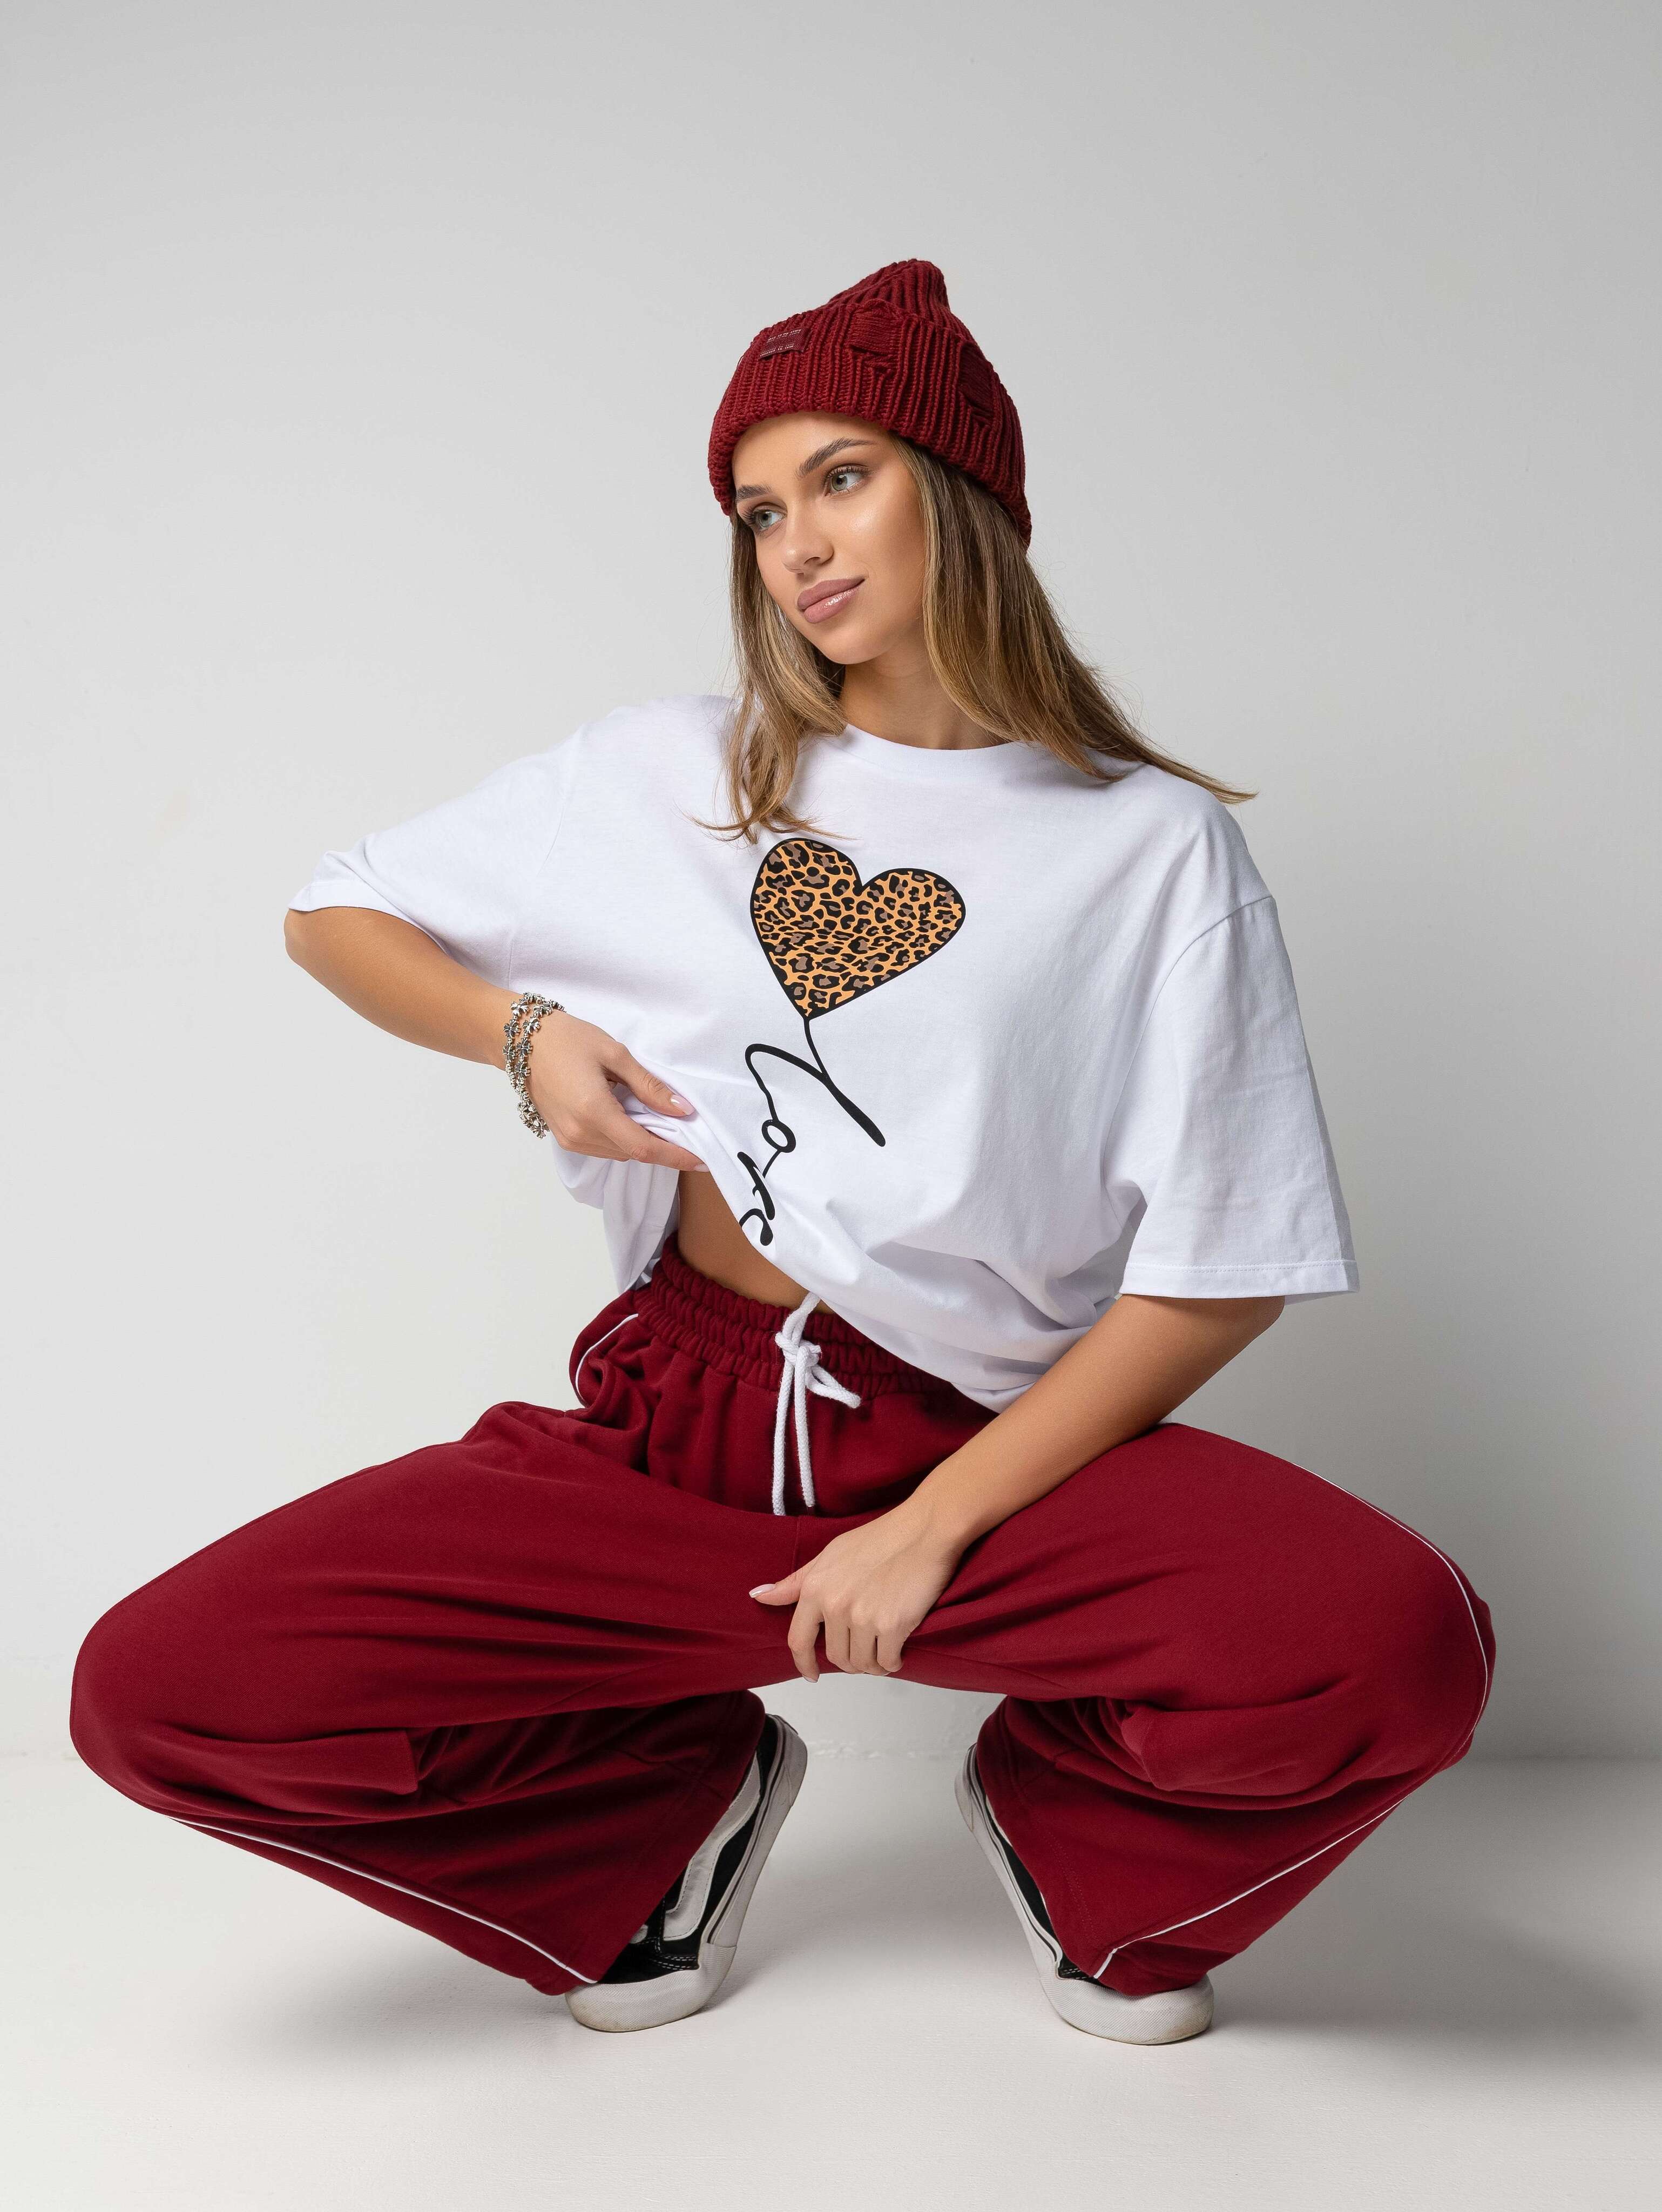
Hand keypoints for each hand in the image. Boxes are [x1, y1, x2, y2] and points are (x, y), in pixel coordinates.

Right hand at [524, 1008, 708, 1172]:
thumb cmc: (567, 1039)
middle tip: (685, 1130)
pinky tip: (629, 1118)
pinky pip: (602, 1148)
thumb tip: (682, 1110)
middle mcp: (579, 1133)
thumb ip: (649, 1086)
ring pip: (619, 1153)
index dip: (676, 1157)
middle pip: (633, 1153)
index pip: (644, 1148)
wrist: (522, 1040)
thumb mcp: (615, 1054)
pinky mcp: (563, 1138)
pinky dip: (621, 1139)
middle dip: (662, 1146)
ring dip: (641, 1142)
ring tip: (655, 1119)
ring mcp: (569, 1139)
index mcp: (594, 1111)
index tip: (703, 1161)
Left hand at [749, 1505, 963, 1679]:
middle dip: (850, 1661)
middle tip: (866, 1650)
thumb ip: (796, 1581)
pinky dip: (892, 1663)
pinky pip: (887, 1662)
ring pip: (861, 1663)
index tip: (811, 1675)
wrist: (924, 1529)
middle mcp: (835, 1604)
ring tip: (883, 1650)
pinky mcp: (892, 1625)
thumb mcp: (830, 1554)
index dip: (803, 1663)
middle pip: (836, 1657)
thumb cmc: (881, 1538)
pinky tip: (898, 1652)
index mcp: (815, 1587)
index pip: (798, 1640)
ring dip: (872, 1665)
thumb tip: (759, 1597)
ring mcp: (863, 1616)